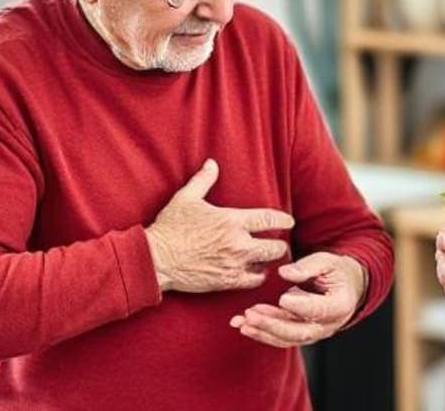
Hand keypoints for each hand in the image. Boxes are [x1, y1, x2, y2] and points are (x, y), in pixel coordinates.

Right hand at [144, 159, 294, 292]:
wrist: (156, 259)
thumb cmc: (170, 228)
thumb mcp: (186, 198)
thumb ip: (203, 180)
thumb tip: (212, 163)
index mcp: (231, 220)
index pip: (269, 219)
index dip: (283, 220)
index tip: (288, 221)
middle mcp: (237, 243)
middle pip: (274, 246)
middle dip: (279, 244)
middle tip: (278, 243)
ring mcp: (234, 264)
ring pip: (267, 265)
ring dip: (270, 262)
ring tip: (268, 259)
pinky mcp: (227, 281)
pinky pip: (253, 281)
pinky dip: (258, 277)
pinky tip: (255, 273)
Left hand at [230, 252, 366, 346]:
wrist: (344, 287)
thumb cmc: (336, 272)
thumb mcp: (327, 262)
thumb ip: (308, 266)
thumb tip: (284, 272)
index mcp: (339, 305)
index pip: (320, 310)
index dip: (302, 306)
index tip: (283, 297)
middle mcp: (327, 325)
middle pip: (299, 332)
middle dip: (273, 325)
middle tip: (252, 314)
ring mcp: (313, 333)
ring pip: (287, 338)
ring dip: (263, 331)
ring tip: (242, 321)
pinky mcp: (300, 334)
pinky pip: (280, 338)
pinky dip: (261, 333)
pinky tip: (244, 325)